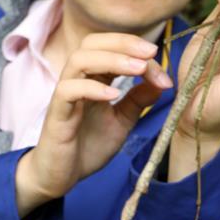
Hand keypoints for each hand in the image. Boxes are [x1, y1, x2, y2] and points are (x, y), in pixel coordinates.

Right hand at [15, 33, 172, 215]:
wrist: (63, 176)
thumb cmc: (89, 145)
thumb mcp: (123, 120)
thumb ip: (139, 99)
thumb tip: (163, 81)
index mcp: (93, 76)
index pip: (111, 47)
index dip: (136, 50)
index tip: (160, 65)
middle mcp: (78, 79)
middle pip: (92, 42)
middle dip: (123, 43)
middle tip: (150, 52)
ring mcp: (65, 94)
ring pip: (79, 60)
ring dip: (112, 59)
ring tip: (138, 69)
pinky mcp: (56, 114)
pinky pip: (68, 90)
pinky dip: (92, 88)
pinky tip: (114, 95)